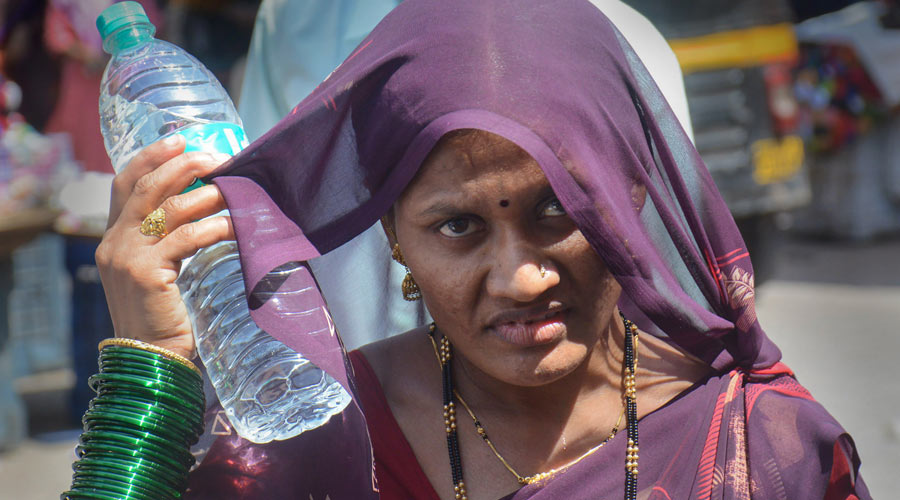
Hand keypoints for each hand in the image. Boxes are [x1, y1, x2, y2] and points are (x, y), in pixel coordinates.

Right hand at [95, 135, 234, 358]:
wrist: (153, 360)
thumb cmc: (165, 317)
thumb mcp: (159, 271)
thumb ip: (168, 240)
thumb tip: (207, 202)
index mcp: (113, 239)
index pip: (125, 184)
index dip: (152, 157)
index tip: (180, 139)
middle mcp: (114, 243)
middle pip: (146, 187)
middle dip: (182, 165)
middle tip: (216, 157)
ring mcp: (127, 257)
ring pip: (170, 209)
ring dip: (208, 194)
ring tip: (235, 189)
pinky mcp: (147, 272)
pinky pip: (188, 237)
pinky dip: (216, 226)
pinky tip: (237, 224)